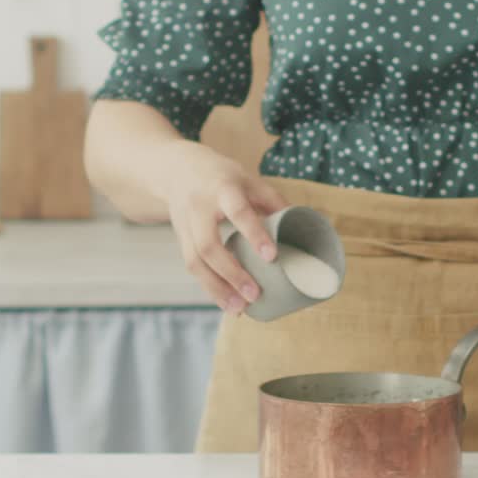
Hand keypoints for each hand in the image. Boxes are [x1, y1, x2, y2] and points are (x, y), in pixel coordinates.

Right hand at [159, 142, 288, 314]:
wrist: (177, 169)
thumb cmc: (222, 176)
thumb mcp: (248, 178)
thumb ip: (272, 201)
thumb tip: (300, 227)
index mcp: (223, 188)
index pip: (237, 212)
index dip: (254, 233)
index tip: (272, 257)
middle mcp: (199, 208)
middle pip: (209, 245)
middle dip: (231, 273)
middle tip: (254, 294)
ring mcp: (186, 225)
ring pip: (195, 262)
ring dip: (217, 288)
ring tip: (239, 309)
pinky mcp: (180, 239)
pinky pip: (192, 267)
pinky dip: (209, 287)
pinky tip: (226, 303)